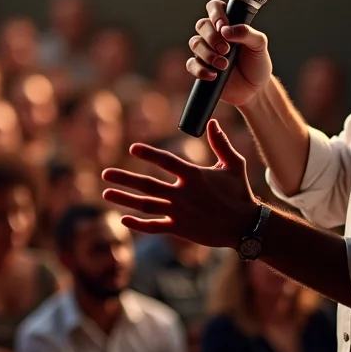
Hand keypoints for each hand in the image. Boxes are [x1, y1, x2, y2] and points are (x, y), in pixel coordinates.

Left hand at [101, 119, 257, 247]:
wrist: (246, 226)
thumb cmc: (240, 193)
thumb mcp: (234, 164)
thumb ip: (221, 143)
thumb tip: (212, 122)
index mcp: (194, 176)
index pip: (166, 161)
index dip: (149, 154)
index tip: (133, 149)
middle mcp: (183, 194)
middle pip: (147, 185)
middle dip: (124, 178)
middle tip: (104, 174)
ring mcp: (180, 213)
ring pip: (146, 205)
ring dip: (124, 199)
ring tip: (105, 193)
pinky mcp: (180, 229)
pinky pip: (154, 227)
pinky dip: (138, 224)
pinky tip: (122, 219)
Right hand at [189, 0, 273, 107]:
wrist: (255, 90)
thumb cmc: (257, 63)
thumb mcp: (259, 45)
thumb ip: (247, 33)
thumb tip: (227, 30)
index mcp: (228, 24)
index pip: (214, 7)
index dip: (215, 13)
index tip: (223, 26)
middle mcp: (214, 35)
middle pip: (201, 25)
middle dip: (212, 37)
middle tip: (226, 49)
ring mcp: (206, 51)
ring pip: (195, 43)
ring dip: (208, 54)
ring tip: (224, 65)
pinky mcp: (201, 68)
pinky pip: (191, 64)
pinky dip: (200, 70)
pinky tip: (214, 75)